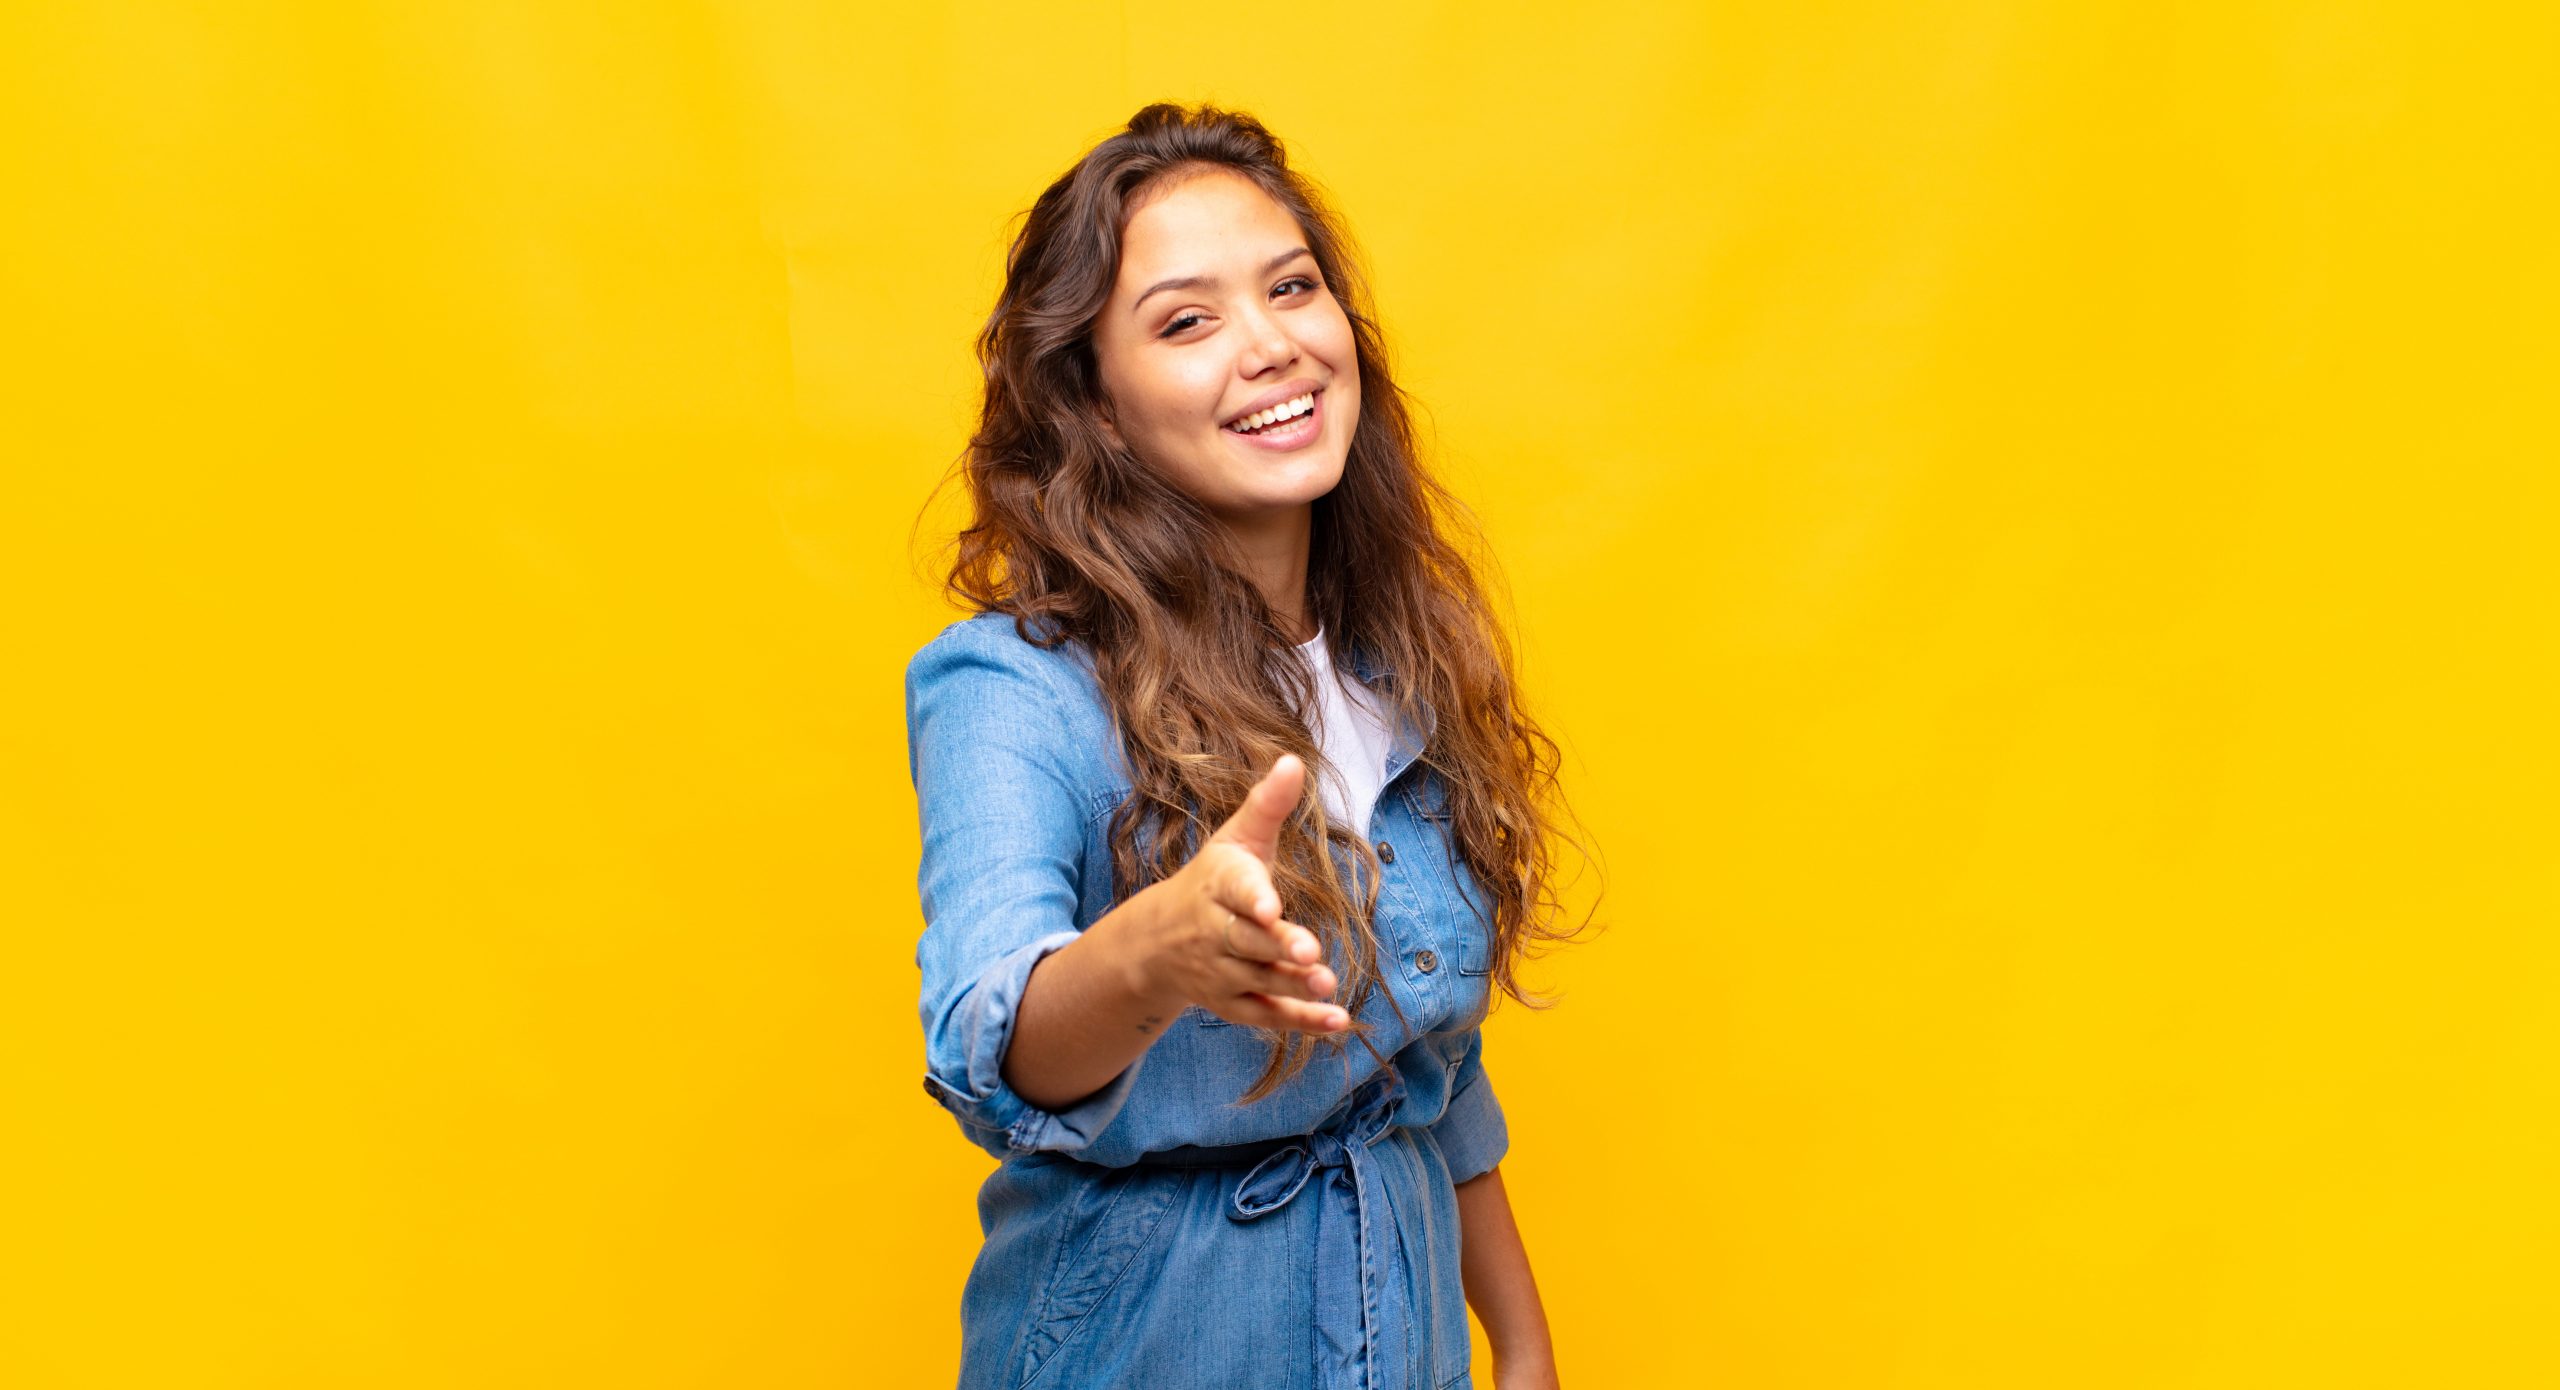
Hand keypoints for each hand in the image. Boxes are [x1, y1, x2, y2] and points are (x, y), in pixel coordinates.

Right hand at [1133, 754, 1349, 1032]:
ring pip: (1259, 981)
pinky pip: (1267, 1016)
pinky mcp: (1233, 1004)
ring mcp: (1222, 972)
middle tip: (1310, 953)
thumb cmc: (1214, 880)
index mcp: (1218, 885)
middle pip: (1248, 941)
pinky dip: (1301, 1023)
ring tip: (1328, 985)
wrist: (1158, 942)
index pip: (1234, 890)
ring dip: (1293, 986)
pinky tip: (1337, 1022)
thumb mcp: (1236, 839)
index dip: (1253, 898)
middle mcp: (1216, 931)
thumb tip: (1295, 760)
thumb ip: (1267, 805)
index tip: (1270, 905)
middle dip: (1278, 948)